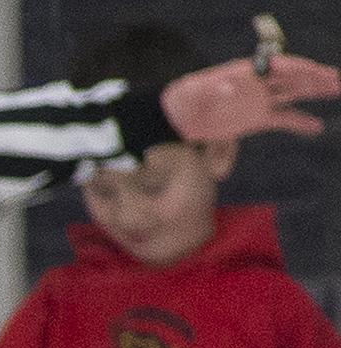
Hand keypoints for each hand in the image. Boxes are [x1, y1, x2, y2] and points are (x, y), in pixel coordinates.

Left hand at [163, 54, 339, 142]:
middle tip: (338, 82)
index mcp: (247, 72)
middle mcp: (259, 84)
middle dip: (317, 79)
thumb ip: (212, 89)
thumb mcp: (193, 92)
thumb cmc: (183, 98)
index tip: (319, 73)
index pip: (281, 67)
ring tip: (338, 92)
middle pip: (294, 79)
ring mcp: (260, 101)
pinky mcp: (256, 120)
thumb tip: (227, 88)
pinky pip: (283, 119)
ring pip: (294, 95)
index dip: (301, 69)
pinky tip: (316, 126)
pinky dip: (299, 123)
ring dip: (316, 93)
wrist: (176, 118)